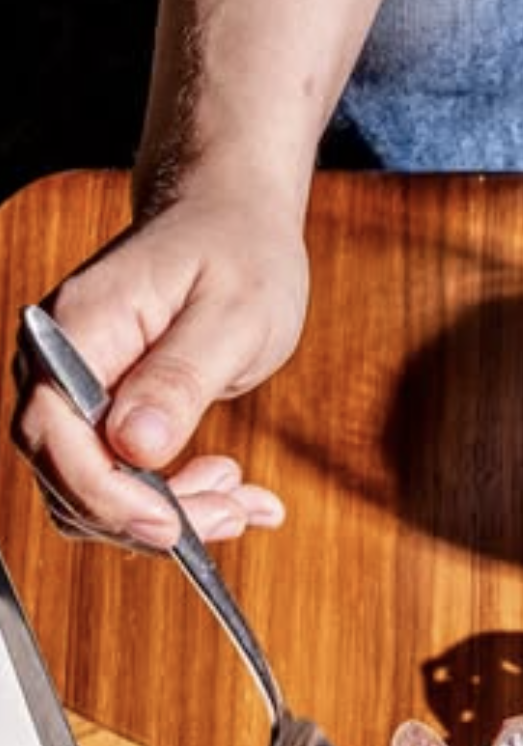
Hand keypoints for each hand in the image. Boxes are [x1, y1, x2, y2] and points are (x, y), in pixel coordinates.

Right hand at [11, 187, 308, 547]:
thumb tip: (134, 444)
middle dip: (148, 515)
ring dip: (168, 514)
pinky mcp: (105, 409)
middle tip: (234, 514)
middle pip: (68, 472)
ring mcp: (78, 388)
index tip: (173, 526)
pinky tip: (232, 495)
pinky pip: (121, 475)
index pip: (54, 432)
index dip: (106, 493)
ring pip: (94, 487)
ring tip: (244, 501)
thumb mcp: (234, 312)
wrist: (233, 219)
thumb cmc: (238, 250)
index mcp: (79, 327)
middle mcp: (60, 361)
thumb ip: (181, 377)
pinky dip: (175, 499)